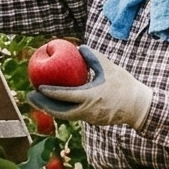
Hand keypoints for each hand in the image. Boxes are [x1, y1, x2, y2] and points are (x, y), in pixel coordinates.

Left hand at [27, 52, 153, 128]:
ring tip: (39, 101)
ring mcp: (89, 118)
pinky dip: (62, 110)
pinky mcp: (92, 121)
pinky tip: (56, 104)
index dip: (50, 92)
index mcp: (91, 97)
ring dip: (51, 109)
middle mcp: (87, 111)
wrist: (139, 107)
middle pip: (59, 111)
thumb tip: (78, 48)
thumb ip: (93, 57)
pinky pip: (73, 116)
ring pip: (65, 116)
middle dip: (43, 105)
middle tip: (30, 96)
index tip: (38, 87)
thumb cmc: (124, 85)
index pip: (65, 96)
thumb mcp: (109, 68)